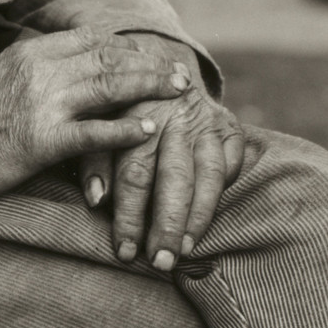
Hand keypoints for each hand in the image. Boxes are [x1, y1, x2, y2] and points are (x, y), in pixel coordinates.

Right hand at [0, 28, 187, 205]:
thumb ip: (34, 69)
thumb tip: (67, 66)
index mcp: (30, 52)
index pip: (92, 39)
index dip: (128, 47)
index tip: (154, 56)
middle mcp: (39, 69)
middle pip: (109, 58)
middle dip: (150, 64)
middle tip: (182, 74)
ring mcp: (41, 103)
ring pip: (109, 87)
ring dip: (150, 88)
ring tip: (179, 93)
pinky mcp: (40, 140)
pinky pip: (93, 132)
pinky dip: (124, 130)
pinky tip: (149, 129)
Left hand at [79, 38, 244, 270]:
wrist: (158, 66)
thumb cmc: (120, 105)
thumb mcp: (97, 122)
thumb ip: (94, 159)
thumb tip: (95, 200)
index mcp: (139, 115)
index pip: (135, 173)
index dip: (130, 215)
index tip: (125, 251)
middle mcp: (176, 118)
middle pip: (175, 177)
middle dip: (168, 223)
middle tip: (161, 261)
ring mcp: (207, 122)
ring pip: (209, 173)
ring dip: (199, 215)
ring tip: (186, 249)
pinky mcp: (229, 126)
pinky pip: (233, 162)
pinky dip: (224, 190)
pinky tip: (208, 219)